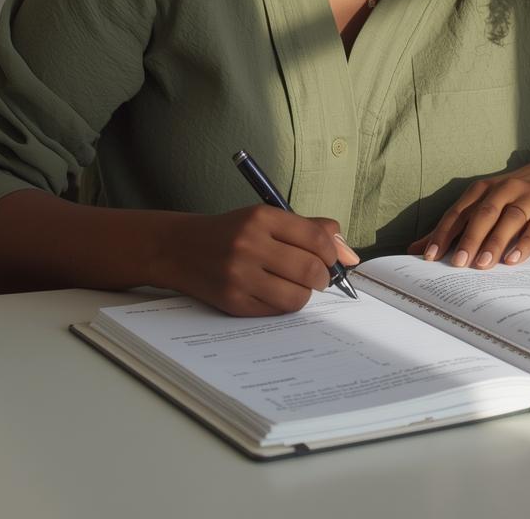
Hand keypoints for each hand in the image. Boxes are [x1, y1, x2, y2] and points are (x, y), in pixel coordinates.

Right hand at [155, 205, 360, 316]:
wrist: (179, 248)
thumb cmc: (231, 232)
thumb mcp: (265, 218)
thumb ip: (309, 229)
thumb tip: (350, 253)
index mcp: (261, 218)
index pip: (316, 238)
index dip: (332, 253)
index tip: (330, 258)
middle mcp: (250, 245)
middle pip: (310, 270)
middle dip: (323, 277)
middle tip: (317, 277)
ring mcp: (240, 276)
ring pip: (297, 296)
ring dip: (305, 294)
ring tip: (295, 285)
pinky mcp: (233, 302)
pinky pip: (276, 311)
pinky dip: (284, 304)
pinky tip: (275, 292)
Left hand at [407, 154, 529, 268]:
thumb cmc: (517, 196)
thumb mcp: (486, 205)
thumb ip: (455, 227)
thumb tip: (416, 249)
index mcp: (483, 189)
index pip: (459, 212)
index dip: (443, 233)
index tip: (429, 256)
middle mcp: (505, 189)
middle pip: (483, 214)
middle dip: (468, 239)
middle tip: (457, 263)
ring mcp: (529, 198)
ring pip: (509, 219)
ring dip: (494, 242)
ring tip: (482, 265)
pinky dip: (525, 244)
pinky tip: (513, 260)